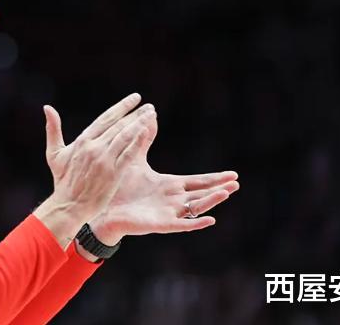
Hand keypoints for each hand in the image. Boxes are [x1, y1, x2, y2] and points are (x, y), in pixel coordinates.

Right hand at [41, 93, 155, 224]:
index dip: (122, 107)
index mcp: (82, 140)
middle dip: (135, 113)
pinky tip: (147, 132)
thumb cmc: (62, 181)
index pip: (106, 118)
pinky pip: (128, 154)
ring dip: (140, 123)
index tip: (135, 98)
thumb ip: (53, 129)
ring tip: (151, 114)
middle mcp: (94, 147)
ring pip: (125, 136)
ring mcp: (104, 160)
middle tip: (149, 106)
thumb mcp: (54, 153)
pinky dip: (138, 142)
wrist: (69, 205)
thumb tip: (47, 107)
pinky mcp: (113, 173)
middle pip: (118, 125)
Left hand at [88, 109, 239, 245]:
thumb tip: (150, 114)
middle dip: (219, 188)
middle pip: (201, 194)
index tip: (234, 174)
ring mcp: (167, 213)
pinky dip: (196, 223)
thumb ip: (144, 138)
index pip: (197, 182)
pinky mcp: (159, 224)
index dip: (215, 178)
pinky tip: (210, 219)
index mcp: (169, 186)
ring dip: (211, 201)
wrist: (102, 208)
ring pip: (195, 208)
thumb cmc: (119, 186)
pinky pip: (181, 225)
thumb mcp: (135, 158)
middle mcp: (172, 200)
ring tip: (226, 193)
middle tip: (237, 183)